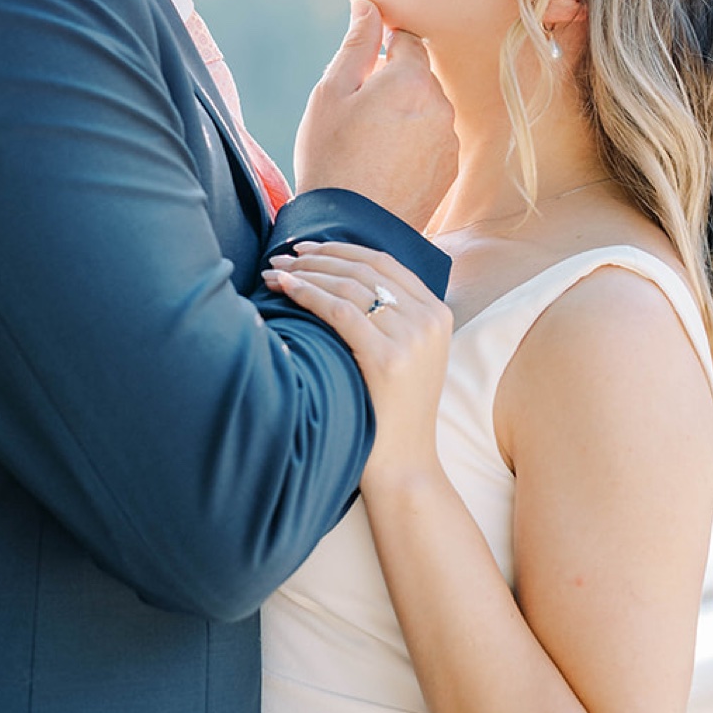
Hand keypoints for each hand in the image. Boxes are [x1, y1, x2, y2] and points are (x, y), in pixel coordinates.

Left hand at [262, 242, 452, 484]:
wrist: (404, 464)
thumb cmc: (391, 413)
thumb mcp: (407, 356)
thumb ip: (391, 318)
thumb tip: (341, 277)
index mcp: (438, 314)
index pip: (384, 263)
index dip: (341, 249)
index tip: (307, 249)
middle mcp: (429, 320)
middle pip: (364, 267)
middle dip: (317, 257)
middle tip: (282, 257)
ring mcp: (412, 338)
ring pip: (348, 284)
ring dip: (305, 273)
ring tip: (274, 273)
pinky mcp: (387, 358)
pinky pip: (338, 310)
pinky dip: (306, 294)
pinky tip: (282, 290)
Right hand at [293, 0, 457, 231]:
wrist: (350, 228)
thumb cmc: (331, 157)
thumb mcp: (331, 93)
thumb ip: (356, 43)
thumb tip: (369, 3)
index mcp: (411, 78)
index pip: (406, 39)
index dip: (380, 52)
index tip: (360, 74)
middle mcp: (441, 104)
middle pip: (418, 76)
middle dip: (393, 85)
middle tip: (357, 116)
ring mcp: (449, 139)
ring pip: (426, 109)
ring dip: (405, 115)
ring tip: (369, 146)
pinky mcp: (450, 169)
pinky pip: (433, 140)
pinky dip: (414, 145)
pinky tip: (385, 165)